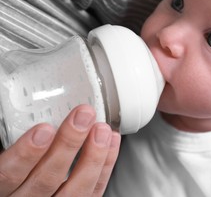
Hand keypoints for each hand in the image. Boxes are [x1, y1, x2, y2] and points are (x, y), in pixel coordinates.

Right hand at [0, 104, 120, 195]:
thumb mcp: (7, 158)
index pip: (8, 175)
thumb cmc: (17, 174)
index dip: (25, 154)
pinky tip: (110, 143)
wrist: (30, 193)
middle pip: (46, 180)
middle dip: (68, 145)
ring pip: (74, 191)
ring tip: (101, 130)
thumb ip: (14, 142)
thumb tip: (29, 111)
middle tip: (83, 117)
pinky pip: (94, 192)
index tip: (44, 129)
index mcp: (3, 190)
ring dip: (93, 157)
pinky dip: (105, 166)